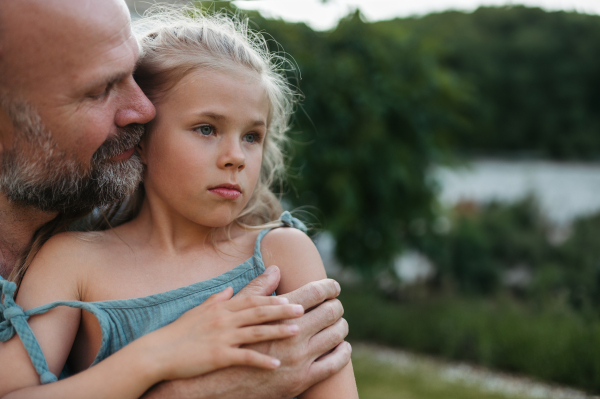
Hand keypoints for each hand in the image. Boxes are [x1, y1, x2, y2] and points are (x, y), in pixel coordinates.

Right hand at [142, 268, 350, 398]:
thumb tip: (231, 288)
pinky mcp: (218, 356)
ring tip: (297, 331)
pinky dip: (261, 360)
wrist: (157, 352)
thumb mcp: (198, 311)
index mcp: (221, 308)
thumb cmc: (178, 332)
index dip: (272, 298)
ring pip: (255, 331)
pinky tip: (276, 364)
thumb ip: (218, 299)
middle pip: (258, 312)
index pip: (251, 299)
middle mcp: (224, 319)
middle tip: (303, 309)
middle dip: (282, 310)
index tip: (290, 298)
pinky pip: (244, 357)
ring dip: (278, 331)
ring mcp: (221, 337)